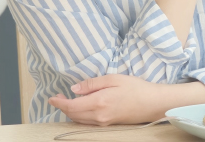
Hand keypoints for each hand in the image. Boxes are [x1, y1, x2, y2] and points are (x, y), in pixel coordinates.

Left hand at [48, 74, 162, 125]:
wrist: (152, 103)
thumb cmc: (135, 87)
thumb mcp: (113, 78)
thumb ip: (92, 84)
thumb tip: (74, 89)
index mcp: (98, 102)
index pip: (72, 106)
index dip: (59, 103)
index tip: (52, 98)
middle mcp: (98, 116)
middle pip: (73, 115)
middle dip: (63, 107)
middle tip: (58, 97)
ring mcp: (103, 123)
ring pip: (79, 120)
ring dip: (71, 112)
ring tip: (67, 101)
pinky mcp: (108, 124)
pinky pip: (87, 122)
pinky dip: (79, 115)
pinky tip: (81, 107)